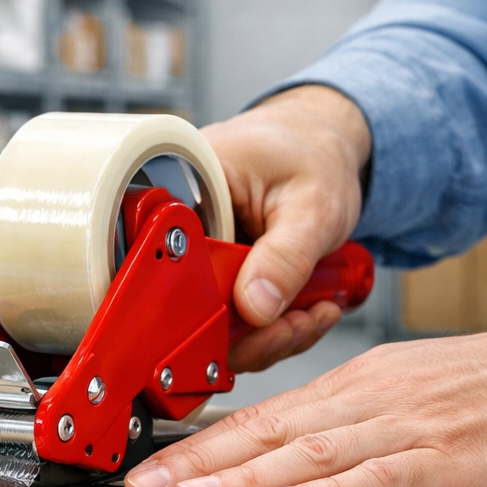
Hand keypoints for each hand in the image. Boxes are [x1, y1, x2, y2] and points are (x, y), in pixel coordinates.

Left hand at [125, 301, 486, 486]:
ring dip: (245, 478)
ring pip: (311, 453)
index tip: (147, 476)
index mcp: (354, 388)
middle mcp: (368, 400)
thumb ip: (348, 427)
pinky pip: (382, 476)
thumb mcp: (407, 396)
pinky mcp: (451, 458)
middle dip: (198, 466)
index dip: (200, 449)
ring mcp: (409, 427)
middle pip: (268, 433)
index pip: (261, 419)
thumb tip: (288, 465)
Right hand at [200, 85, 372, 371]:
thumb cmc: (314, 157)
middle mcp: (180, 224)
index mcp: (183, 186)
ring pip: (211, 322)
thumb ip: (287, 256)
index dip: (195, 306)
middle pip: (185, 304)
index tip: (244, 326)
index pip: (164, 257)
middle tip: (294, 325)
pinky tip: (304, 312)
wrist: (322, 151)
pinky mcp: (215, 277)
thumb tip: (256, 308)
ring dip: (264, 335)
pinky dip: (270, 329)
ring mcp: (196, 255)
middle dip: (246, 332)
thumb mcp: (313, 205)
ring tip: (309, 315)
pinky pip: (232, 320)